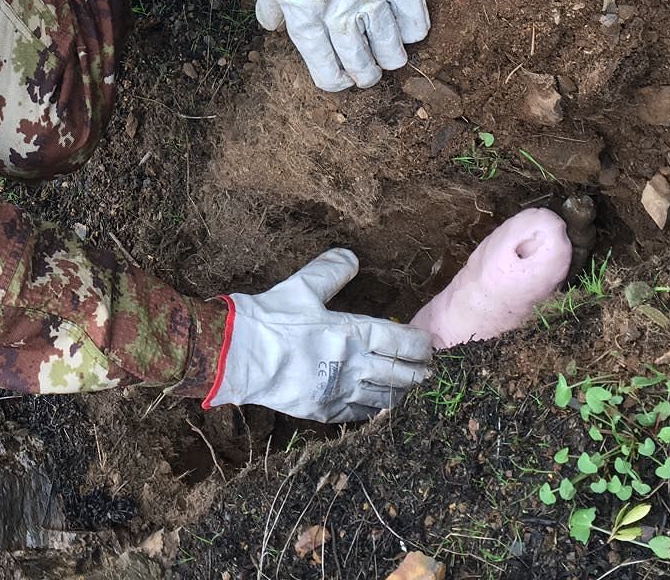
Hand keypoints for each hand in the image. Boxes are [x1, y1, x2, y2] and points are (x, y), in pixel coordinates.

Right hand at [203, 248, 434, 422]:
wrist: (238, 355)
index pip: (401, 341)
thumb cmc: (270, 318)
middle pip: (401, 374)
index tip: (430, 347)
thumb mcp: (302, 287)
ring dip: (403, 395)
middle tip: (431, 373)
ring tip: (412, 392)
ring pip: (385, 398)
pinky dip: (375, 412)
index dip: (420, 345)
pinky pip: (360, 414)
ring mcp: (340, 391)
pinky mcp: (324, 410)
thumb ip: (331, 270)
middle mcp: (354, 364)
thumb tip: (351, 255)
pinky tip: (380, 409)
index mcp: (353, 331)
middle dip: (420, 373)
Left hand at [247, 0, 428, 90]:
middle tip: (368, 72)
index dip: (336, 80)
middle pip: (361, 65)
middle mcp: (339, 15)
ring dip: (390, 58)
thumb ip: (270, 4)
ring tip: (389, 56)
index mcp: (305, 19)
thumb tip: (272, 25)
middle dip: (365, 75)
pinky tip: (408, 31)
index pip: (327, 69)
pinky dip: (414, 30)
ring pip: (391, 48)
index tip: (341, 79)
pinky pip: (414, 18)